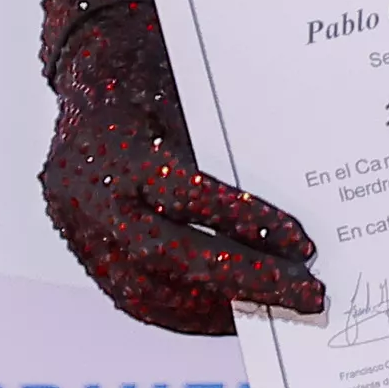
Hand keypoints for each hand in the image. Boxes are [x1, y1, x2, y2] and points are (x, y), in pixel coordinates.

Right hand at [42, 2, 322, 331]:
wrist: (93, 73)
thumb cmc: (161, 75)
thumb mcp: (194, 91)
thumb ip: (228, 143)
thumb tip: (294, 198)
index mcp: (117, 144)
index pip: (185, 192)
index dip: (244, 221)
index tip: (303, 244)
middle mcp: (88, 194)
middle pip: (167, 253)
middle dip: (245, 279)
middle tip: (310, 294)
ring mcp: (77, 228)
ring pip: (146, 290)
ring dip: (218, 309)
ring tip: (281, 310)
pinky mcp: (81, 250)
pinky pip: (132, 297)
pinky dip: (186, 312)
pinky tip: (232, 314)